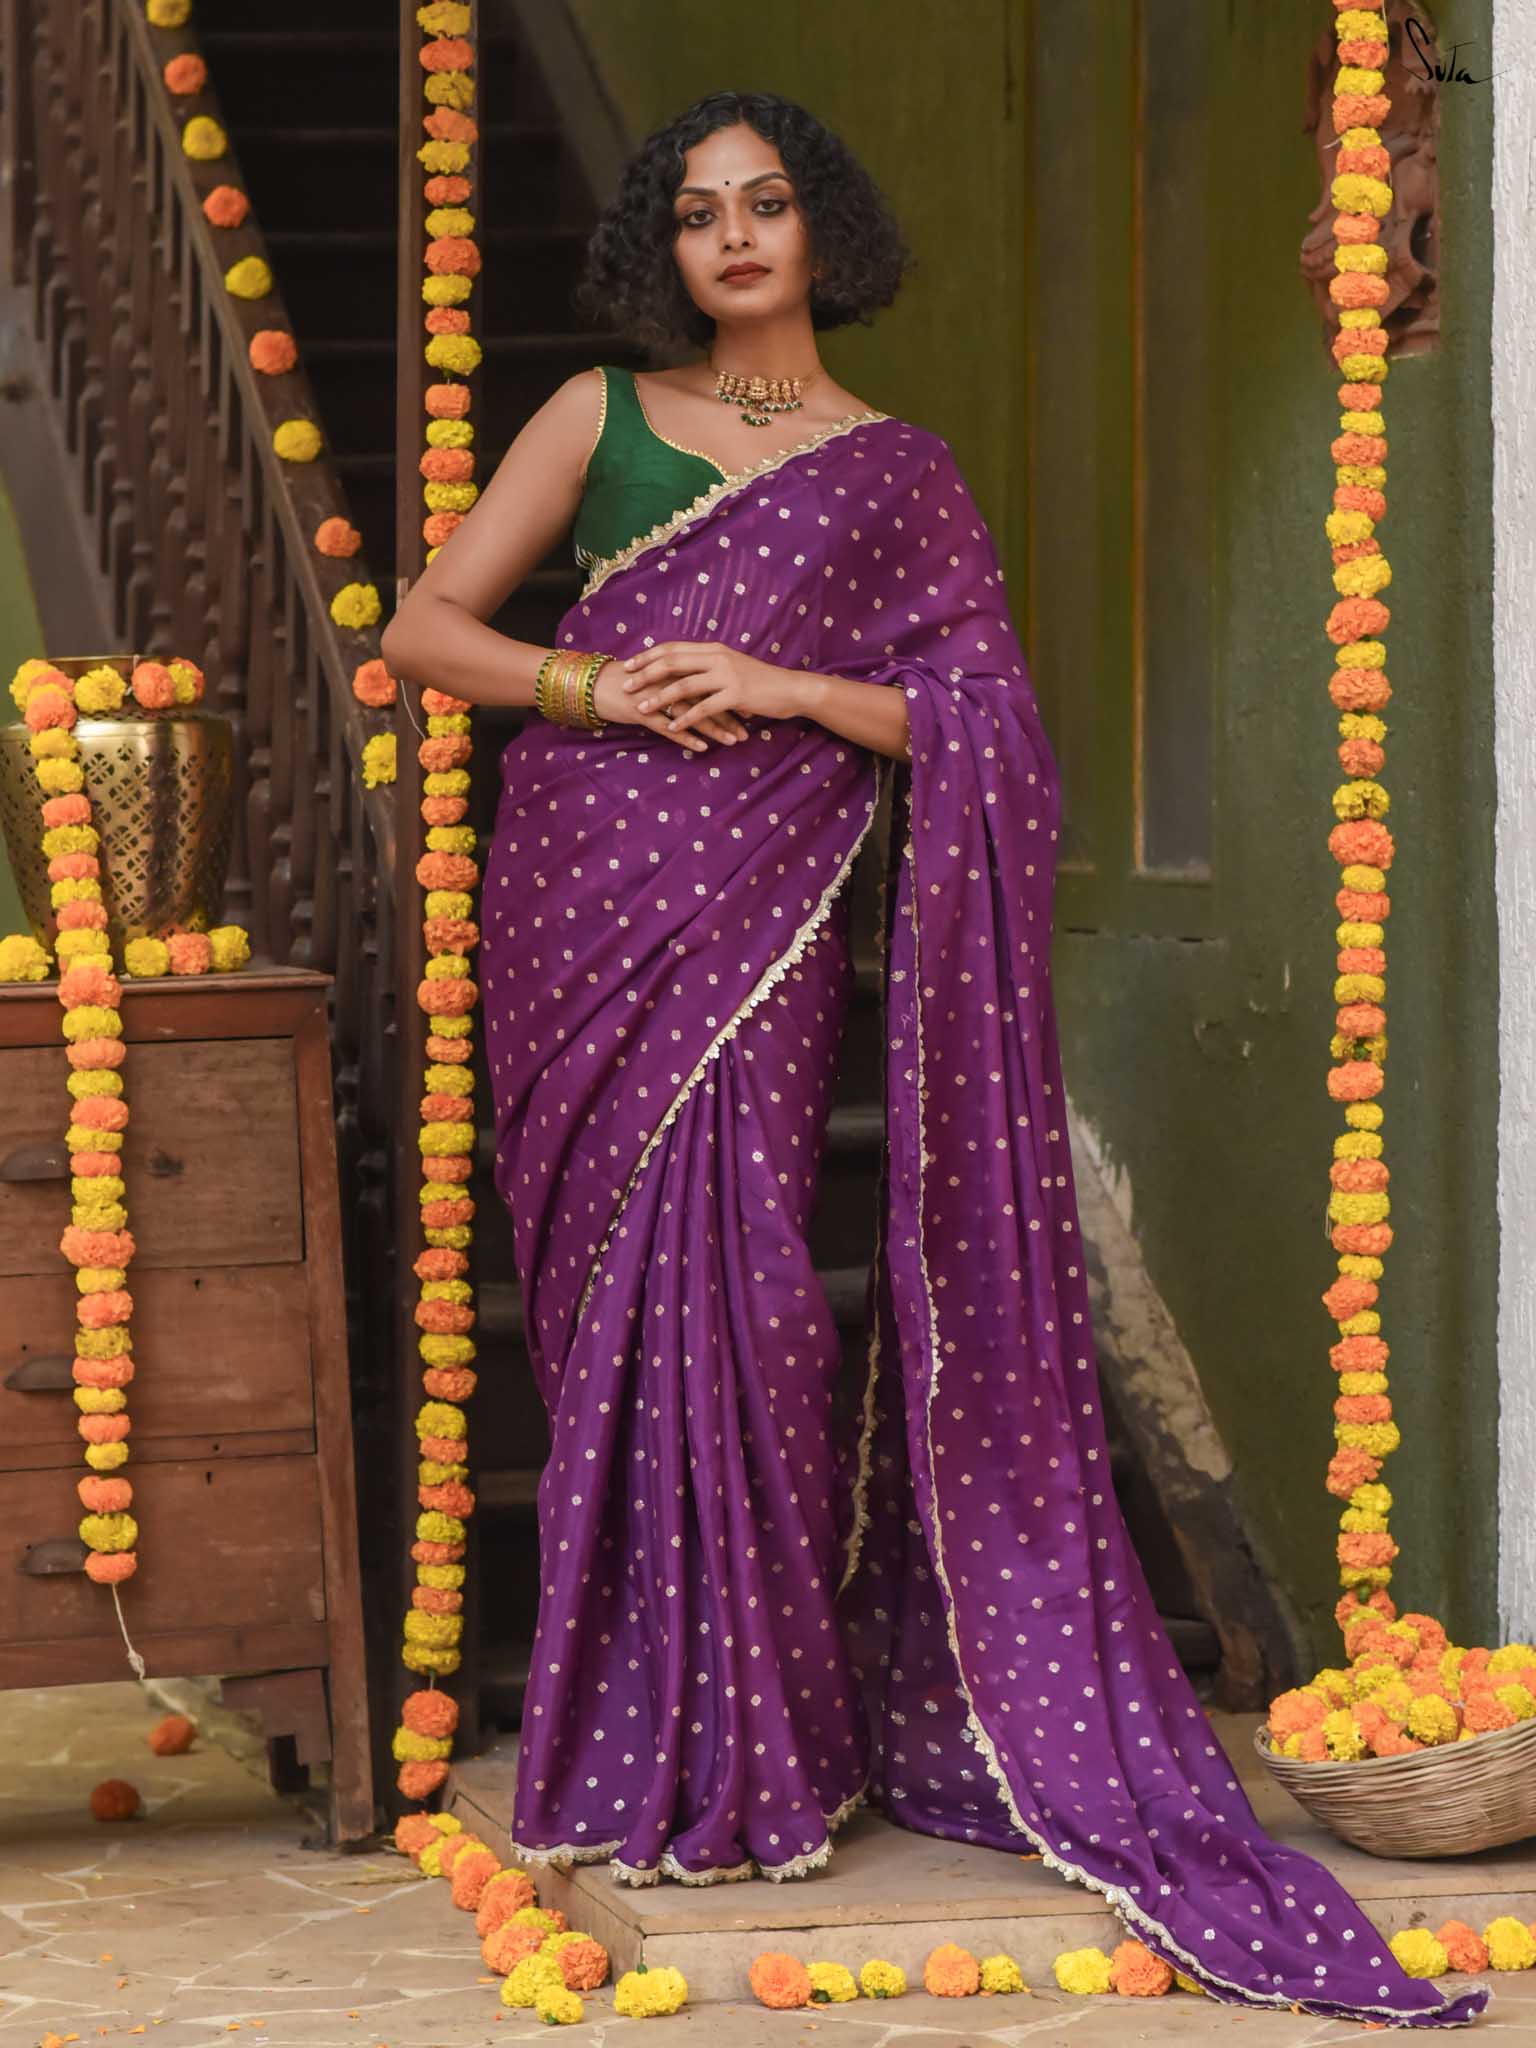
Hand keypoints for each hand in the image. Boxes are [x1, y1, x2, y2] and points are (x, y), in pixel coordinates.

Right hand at [591, 656, 747, 753]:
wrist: (595, 686)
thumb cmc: (628, 683)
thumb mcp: (657, 678)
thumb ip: (679, 681)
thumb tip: (704, 691)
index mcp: (674, 669)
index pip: (709, 682)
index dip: (729, 697)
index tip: (749, 712)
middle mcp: (667, 680)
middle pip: (705, 698)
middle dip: (728, 716)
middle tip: (747, 732)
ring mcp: (654, 695)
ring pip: (691, 713)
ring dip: (713, 729)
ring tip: (732, 742)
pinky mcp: (641, 711)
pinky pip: (667, 727)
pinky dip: (686, 738)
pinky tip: (702, 748)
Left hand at [617, 642, 810, 737]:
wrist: (789, 688)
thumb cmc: (759, 681)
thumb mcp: (730, 666)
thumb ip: (707, 665)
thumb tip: (683, 670)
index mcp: (713, 649)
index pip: (672, 648)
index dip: (648, 656)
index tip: (628, 665)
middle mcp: (716, 657)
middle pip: (672, 662)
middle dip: (645, 675)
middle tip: (625, 686)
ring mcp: (726, 675)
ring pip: (683, 685)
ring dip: (659, 698)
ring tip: (641, 709)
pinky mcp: (736, 694)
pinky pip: (704, 707)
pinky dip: (686, 718)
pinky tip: (673, 727)